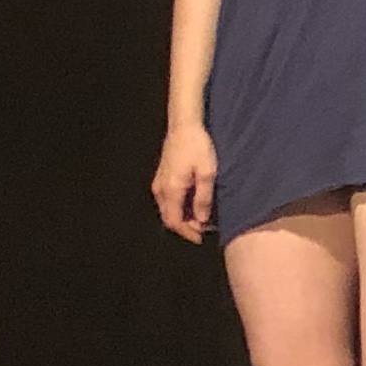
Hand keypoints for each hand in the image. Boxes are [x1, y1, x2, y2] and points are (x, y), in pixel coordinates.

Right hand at [152, 124, 218, 242]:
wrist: (184, 126)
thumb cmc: (198, 147)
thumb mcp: (207, 173)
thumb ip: (204, 198)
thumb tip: (201, 220)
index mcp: (171, 190)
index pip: (175, 221)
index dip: (187, 233)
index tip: (201, 238)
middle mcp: (160, 190)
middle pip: (169, 218)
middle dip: (186, 227)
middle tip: (205, 230)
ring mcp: (159, 183)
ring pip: (168, 209)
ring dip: (183, 217)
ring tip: (202, 219)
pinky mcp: (161, 178)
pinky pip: (168, 200)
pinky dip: (180, 207)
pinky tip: (194, 205)